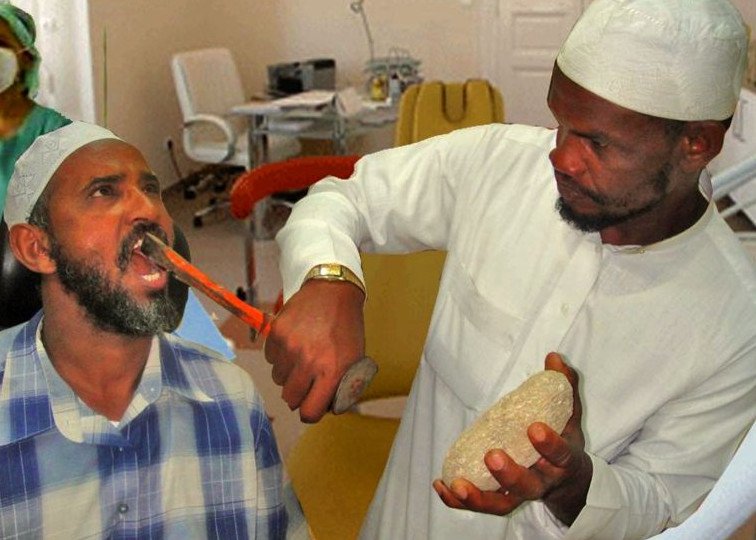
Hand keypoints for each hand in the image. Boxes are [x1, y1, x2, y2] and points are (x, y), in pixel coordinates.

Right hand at [264, 279, 364, 422]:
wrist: (333, 291)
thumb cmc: (346, 328)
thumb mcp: (355, 359)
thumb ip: (342, 387)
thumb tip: (326, 408)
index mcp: (332, 371)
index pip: (309, 412)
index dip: (310, 412)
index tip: (312, 405)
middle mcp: (308, 362)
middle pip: (290, 399)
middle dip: (299, 394)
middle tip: (307, 380)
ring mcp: (289, 347)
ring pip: (278, 379)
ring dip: (289, 373)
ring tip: (303, 356)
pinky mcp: (276, 333)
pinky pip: (270, 359)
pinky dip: (279, 356)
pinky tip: (294, 344)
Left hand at [433, 352, 591, 524]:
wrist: (570, 483)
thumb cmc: (565, 441)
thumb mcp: (569, 415)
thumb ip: (564, 385)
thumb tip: (553, 357)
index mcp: (562, 461)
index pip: (560, 455)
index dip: (549, 444)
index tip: (534, 428)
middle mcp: (542, 482)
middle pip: (527, 486)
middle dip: (509, 474)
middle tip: (491, 455)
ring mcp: (521, 495)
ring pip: (502, 505)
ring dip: (478, 497)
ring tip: (457, 483)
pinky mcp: (503, 500)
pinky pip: (482, 505)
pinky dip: (459, 501)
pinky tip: (441, 485)